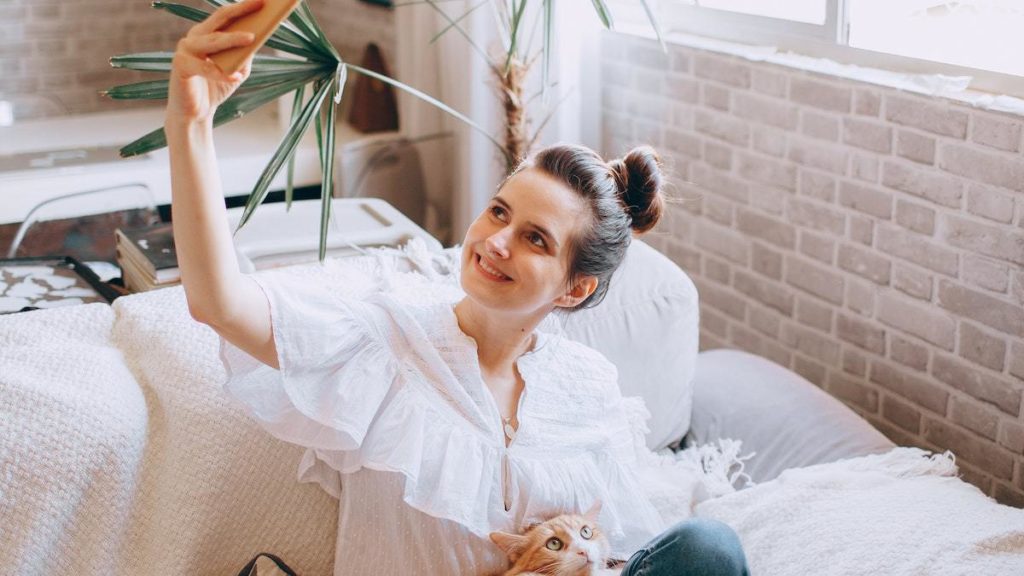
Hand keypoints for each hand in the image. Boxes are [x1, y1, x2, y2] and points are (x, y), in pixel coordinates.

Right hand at [166, 0, 262, 124]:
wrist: (195, 113)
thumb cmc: (216, 88)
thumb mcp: (238, 69)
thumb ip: (246, 54)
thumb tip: (259, 37)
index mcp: (207, 34)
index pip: (226, 15)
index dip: (244, 6)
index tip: (263, 0)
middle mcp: (194, 37)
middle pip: (220, 20)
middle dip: (241, 11)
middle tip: (260, 4)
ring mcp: (186, 49)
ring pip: (213, 41)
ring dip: (233, 39)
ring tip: (252, 38)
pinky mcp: (180, 66)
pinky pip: (205, 68)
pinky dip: (221, 74)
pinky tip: (235, 77)